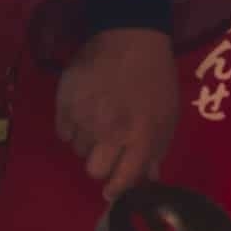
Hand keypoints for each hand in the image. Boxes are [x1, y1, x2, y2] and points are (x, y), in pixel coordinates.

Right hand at [56, 27, 178, 200]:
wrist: (130, 39)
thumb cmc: (155, 78)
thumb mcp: (168, 114)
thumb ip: (157, 148)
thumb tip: (149, 180)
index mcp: (142, 136)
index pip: (124, 179)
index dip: (118, 189)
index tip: (114, 191)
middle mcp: (111, 132)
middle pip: (94, 171)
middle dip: (101, 165)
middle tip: (108, 149)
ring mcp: (84, 118)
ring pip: (77, 150)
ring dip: (88, 143)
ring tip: (100, 120)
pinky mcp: (63, 104)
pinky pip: (63, 132)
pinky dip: (72, 127)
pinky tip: (85, 111)